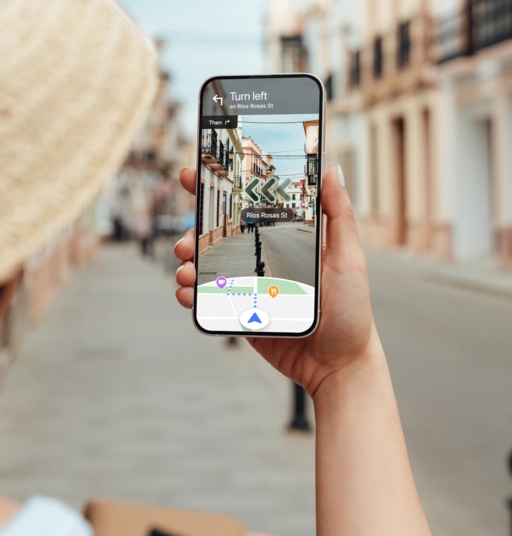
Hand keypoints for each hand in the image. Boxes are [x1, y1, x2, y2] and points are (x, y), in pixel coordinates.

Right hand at [174, 167, 374, 397]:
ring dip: (188, 264)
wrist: (337, 365)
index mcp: (285, 240)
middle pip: (218, 237)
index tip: (195, 174)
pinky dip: (191, 294)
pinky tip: (187, 294)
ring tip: (185, 271)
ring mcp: (248, 287)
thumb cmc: (350, 312)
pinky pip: (208, 300)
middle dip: (194, 234)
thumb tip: (331, 171)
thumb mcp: (349, 259)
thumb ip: (339, 216)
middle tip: (186, 241)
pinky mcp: (240, 314)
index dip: (220, 190)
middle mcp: (262, 259)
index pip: (248, 208)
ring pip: (207, 267)